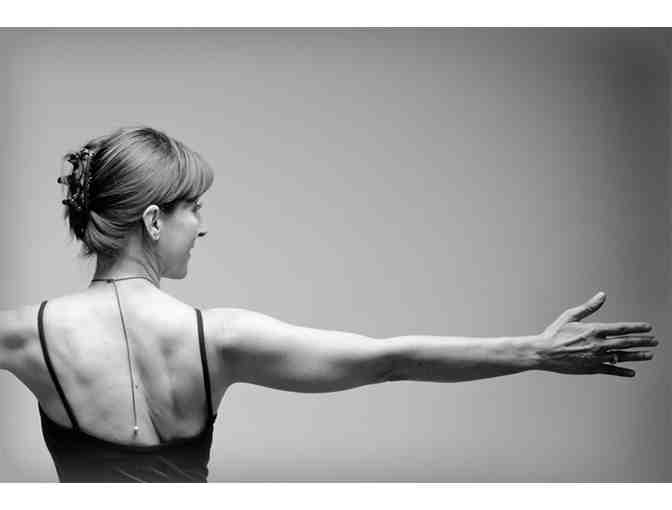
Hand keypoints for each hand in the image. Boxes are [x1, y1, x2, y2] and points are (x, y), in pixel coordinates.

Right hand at [531, 292, 656, 376]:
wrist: (543, 353)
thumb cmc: (554, 333)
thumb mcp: (570, 316)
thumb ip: (589, 307)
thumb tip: (602, 295)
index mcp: (594, 330)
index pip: (622, 328)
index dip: (637, 328)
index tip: (649, 328)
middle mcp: (598, 344)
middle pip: (626, 342)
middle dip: (643, 341)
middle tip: (655, 341)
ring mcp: (596, 358)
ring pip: (622, 356)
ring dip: (638, 356)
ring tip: (649, 355)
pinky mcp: (591, 368)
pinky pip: (611, 370)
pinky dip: (622, 371)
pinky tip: (632, 372)